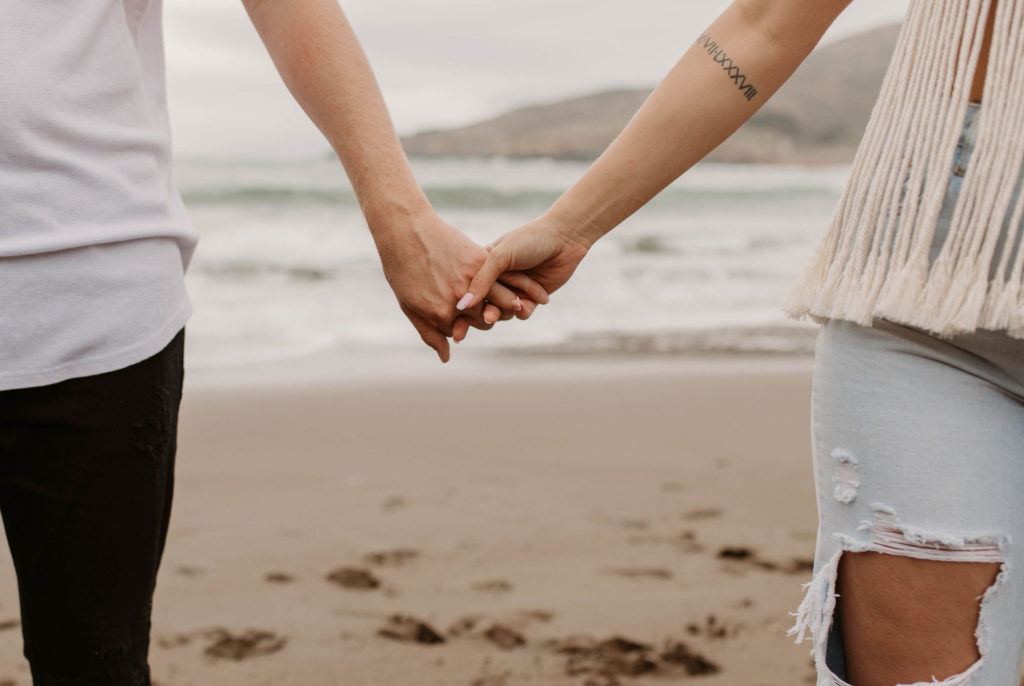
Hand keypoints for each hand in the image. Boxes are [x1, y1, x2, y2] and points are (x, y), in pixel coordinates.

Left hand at [376, 210, 548, 361]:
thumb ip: (429, 333)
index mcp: (441, 313)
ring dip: (512, 306)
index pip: (460, 330)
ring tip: (518, 304)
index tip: (458, 318)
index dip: (460, 325)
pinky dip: (518, 285)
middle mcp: (459, 299)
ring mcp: (471, 278)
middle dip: (487, 317)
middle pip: (485, 320)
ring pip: (502, 302)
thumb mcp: (409, 306)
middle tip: (489, 312)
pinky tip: (526, 288)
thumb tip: (446, 358)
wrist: (406, 231)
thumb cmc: (401, 269)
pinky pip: (504, 277)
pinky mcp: (481, 258)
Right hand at [456, 214, 590, 315]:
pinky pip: (521, 314)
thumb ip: (481, 280)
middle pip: (483, 306)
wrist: (563, 238)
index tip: (456, 321)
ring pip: (503, 312)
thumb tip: (463, 305)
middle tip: (483, 321)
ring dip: (506, 312)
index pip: (468, 290)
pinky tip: (525, 304)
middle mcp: (497, 280)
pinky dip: (522, 312)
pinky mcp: (531, 298)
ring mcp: (514, 290)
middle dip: (481, 316)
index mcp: (483, 266)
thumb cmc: (528, 240)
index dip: (462, 307)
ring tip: (513, 305)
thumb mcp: (500, 256)